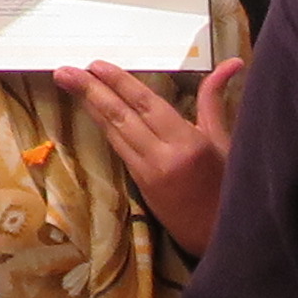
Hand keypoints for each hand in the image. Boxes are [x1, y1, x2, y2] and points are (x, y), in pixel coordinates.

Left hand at [64, 57, 241, 252]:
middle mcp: (163, 158)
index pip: (146, 105)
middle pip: (121, 117)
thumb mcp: (225, 139)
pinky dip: (104, 127)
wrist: (222, 234)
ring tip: (68, 83)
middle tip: (65, 71)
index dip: (120, 83)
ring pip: (114, 133)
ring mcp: (148, 173)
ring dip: (90, 106)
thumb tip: (232, 63)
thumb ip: (215, 99)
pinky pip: (118, 148)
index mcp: (188, 144)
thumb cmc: (230, 186)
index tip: (97, 65)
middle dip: (91, 91)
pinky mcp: (140, 185)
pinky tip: (92, 111)